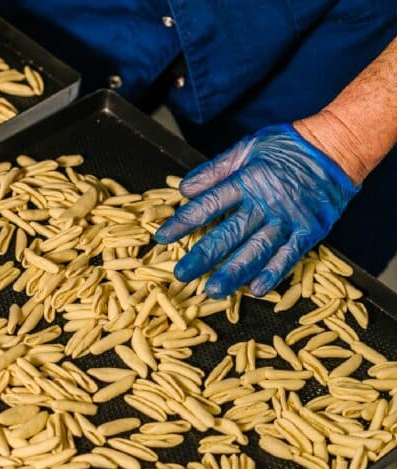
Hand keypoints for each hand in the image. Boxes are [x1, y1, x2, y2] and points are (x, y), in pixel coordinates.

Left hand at [154, 123, 358, 298]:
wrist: (339, 146)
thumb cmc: (289, 146)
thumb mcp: (248, 147)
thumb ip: (215, 170)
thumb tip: (184, 189)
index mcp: (248, 180)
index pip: (208, 204)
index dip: (183, 222)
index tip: (161, 238)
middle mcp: (266, 202)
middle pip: (229, 233)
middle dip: (203, 256)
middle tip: (181, 274)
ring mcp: (289, 219)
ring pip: (257, 250)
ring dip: (234, 272)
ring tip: (213, 291)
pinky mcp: (310, 231)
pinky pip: (289, 256)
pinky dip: (273, 273)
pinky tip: (255, 290)